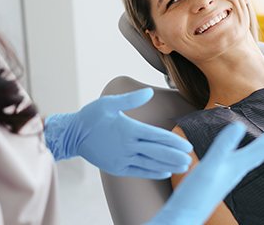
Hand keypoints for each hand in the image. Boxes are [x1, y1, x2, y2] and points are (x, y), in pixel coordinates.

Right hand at [44, 88, 192, 178]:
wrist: (72, 134)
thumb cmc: (91, 116)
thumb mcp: (109, 103)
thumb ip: (130, 99)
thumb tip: (149, 92)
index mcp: (128, 128)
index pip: (156, 136)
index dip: (173, 141)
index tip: (187, 144)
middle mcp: (127, 145)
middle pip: (157, 151)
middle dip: (175, 155)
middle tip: (191, 158)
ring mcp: (122, 158)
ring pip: (150, 163)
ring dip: (168, 165)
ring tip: (184, 167)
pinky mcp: (117, 167)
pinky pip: (139, 171)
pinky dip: (153, 172)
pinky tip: (165, 172)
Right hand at [147, 119, 263, 224]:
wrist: (185, 218)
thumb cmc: (195, 196)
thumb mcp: (209, 167)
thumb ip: (223, 146)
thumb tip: (238, 124)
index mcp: (238, 165)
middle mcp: (238, 169)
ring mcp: (231, 173)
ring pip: (257, 155)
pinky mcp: (222, 177)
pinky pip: (244, 160)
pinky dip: (251, 152)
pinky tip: (247, 154)